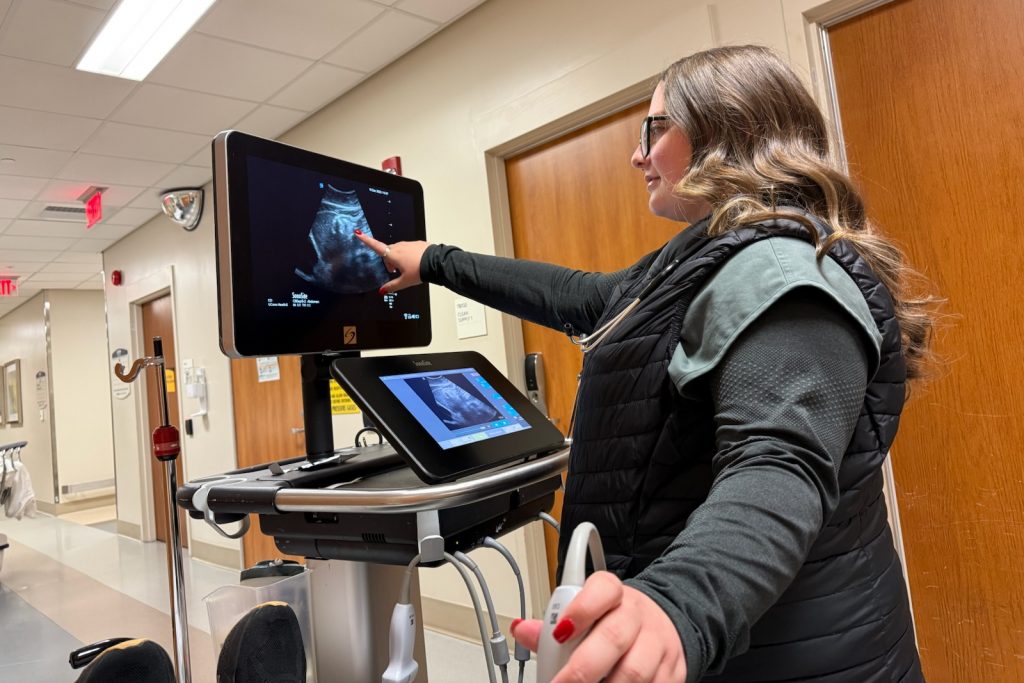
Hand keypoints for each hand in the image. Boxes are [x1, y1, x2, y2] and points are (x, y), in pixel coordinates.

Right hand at [354, 230, 430, 292]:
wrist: (437, 263)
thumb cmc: (419, 271)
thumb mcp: (404, 282)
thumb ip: (392, 286)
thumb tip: (381, 291)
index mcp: (393, 254)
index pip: (376, 247)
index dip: (366, 240)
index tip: (358, 233)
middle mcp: (400, 246)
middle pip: (388, 251)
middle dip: (389, 260)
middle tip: (395, 271)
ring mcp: (409, 244)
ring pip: (399, 250)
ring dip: (399, 258)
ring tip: (407, 268)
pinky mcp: (417, 243)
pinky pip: (409, 248)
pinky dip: (409, 255)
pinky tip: (415, 263)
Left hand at [511, 572, 686, 682]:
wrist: (662, 626)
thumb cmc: (614, 621)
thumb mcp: (586, 613)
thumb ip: (552, 625)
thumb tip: (522, 630)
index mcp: (613, 594)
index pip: (602, 590)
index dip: (581, 609)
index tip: (560, 633)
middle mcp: (638, 615)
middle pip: (613, 637)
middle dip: (582, 669)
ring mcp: (658, 643)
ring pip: (634, 671)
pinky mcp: (673, 671)